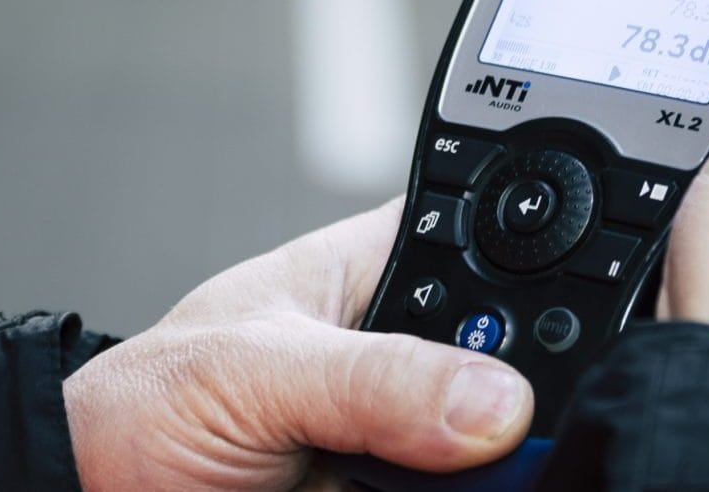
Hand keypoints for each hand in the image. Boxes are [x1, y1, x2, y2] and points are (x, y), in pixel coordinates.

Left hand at [65, 201, 532, 489]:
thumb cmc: (142, 408)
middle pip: (527, 359)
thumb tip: (491, 397)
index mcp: (379, 271)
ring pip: (509, 448)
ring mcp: (416, 440)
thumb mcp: (253, 370)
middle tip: (494, 428)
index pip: (497, 240)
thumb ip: (372, 376)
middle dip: (526, 396)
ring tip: (425, 475)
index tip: (566, 326)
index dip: (547, 266)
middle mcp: (413, 353)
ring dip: (497, 469)